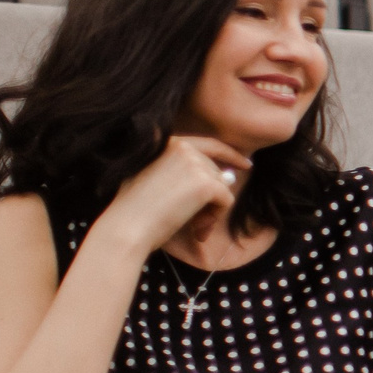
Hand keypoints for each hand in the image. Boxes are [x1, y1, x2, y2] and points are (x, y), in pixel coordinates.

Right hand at [95, 135, 253, 257]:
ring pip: (221, 188)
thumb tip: (226, 177)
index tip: (246, 164)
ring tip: (193, 227)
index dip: (230, 154)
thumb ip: (182, 171)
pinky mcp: (206, 183)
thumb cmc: (135, 211)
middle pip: (216, 173)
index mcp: (168, 143)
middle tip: (196, 223)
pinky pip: (226, 200)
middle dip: (210, 199)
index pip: (209, 144)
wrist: (126, 228)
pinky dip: (215, 217)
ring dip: (211, 211)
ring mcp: (195, 164)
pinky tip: (197, 229)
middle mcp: (183, 148)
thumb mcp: (152, 178)